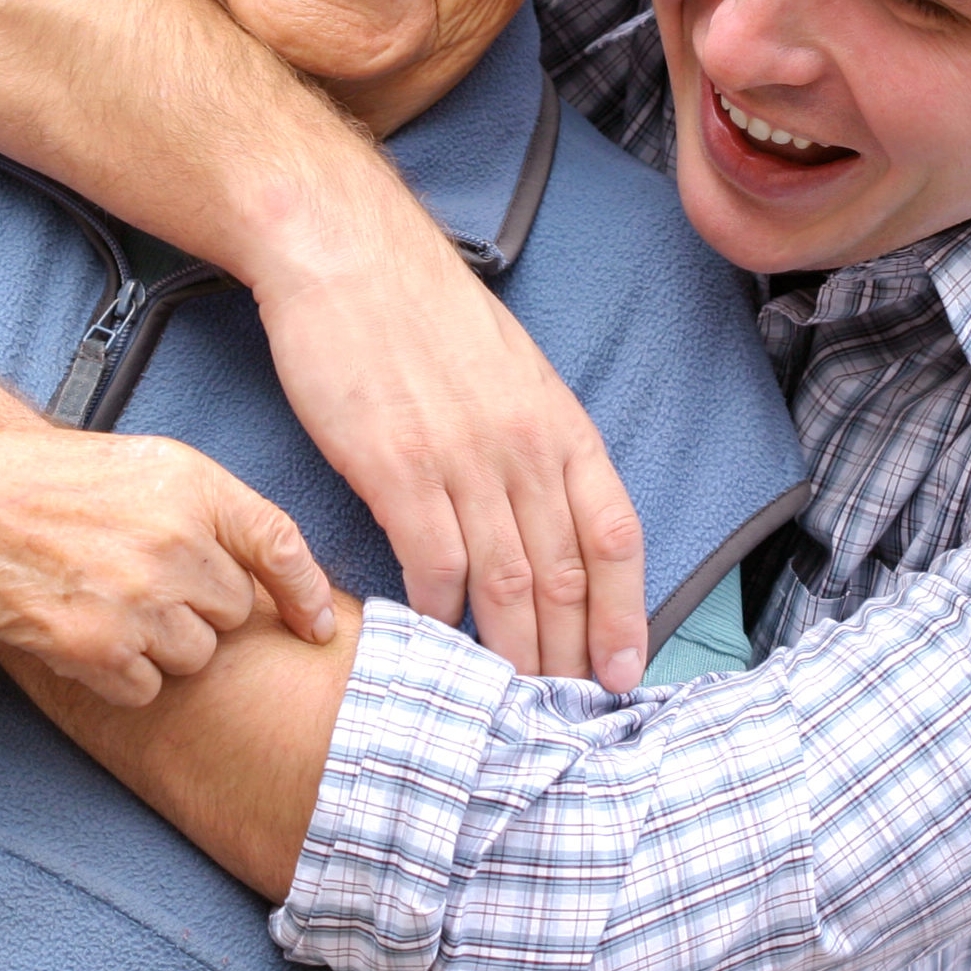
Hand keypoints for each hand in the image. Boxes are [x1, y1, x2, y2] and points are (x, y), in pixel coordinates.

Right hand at [0, 429, 336, 703]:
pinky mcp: (101, 648)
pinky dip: (122, 674)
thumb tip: (265, 570)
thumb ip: (210, 509)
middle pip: (234, 611)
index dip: (307, 592)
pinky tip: (87, 632)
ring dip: (164, 645)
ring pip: (196, 656)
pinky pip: (148, 687)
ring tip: (111, 602)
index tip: (318, 627)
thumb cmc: (54, 484)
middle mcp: (175, 542)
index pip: (280, 544)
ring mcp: (140, 599)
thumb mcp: (145, 466)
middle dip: (202, 607)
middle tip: (146, 581)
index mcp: (193, 485)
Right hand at [250, 211, 648, 691]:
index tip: (621, 674)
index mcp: (559, 422)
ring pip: (506, 586)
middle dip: (567, 658)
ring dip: (509, 655)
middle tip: (562, 718)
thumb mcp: (508, 368)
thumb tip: (543, 510)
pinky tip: (432, 643)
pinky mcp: (397, 468)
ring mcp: (464, 459)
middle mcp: (525, 447)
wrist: (345, 251)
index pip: (616, 536)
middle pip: (564, 578)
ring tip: (504, 704)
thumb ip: (531, 439)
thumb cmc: (418, 308)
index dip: (626, 615)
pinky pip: (433, 567)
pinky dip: (437, 615)